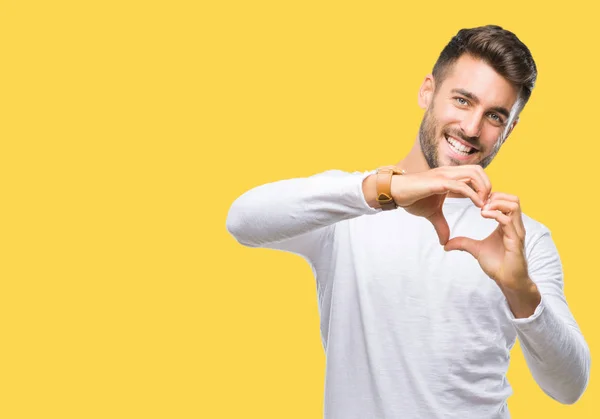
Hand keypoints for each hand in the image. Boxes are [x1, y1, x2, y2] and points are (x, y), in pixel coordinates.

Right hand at [392, 165, 490, 244]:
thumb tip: (445, 241)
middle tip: (488, 204)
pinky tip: (477, 205)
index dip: (483, 188)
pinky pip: (462, 186)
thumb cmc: (412, 198)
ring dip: (483, 189)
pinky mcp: (439, 182)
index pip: (475, 175)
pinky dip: (473, 195)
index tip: (486, 205)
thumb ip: (441, 225)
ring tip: (484, 205)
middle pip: (479, 171)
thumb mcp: (431, 214)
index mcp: (450, 176)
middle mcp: (449, 172)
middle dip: (488, 186)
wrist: (395, 192)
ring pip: (474, 174)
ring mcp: (445, 175)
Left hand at [443, 193, 539, 315]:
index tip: (476, 202)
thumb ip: (463, 243)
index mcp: (507, 224)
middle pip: (513, 199)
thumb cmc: (497, 265)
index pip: (506, 201)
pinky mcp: (515, 240)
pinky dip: (495, 214)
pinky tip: (482, 215)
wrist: (508, 282)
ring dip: (496, 203)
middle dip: (496, 196)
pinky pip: (508, 221)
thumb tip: (446, 244)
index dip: (492, 197)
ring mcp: (516, 232)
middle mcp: (514, 225)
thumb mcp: (476, 250)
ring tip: (481, 209)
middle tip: (480, 203)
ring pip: (514, 205)